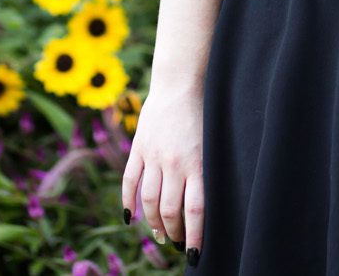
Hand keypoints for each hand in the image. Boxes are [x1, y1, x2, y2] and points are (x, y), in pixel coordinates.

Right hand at [120, 78, 203, 257]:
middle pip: (169, 210)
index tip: (193, 254)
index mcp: (196, 165)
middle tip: (175, 241)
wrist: (179, 85)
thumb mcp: (210, 148)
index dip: (192, 237)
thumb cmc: (202, 117)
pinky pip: (130, 180)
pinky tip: (130, 217)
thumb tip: (198, 210)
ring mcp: (154, 155)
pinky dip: (128, 201)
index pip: (194, 212)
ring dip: (152, 222)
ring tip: (159, 233)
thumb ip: (203, 176)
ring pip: (149, 200)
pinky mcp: (139, 147)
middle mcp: (174, 163)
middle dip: (172, 232)